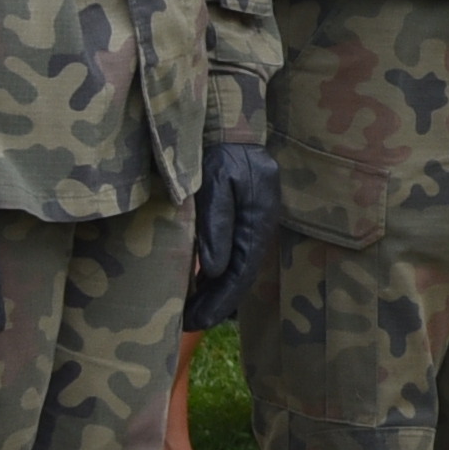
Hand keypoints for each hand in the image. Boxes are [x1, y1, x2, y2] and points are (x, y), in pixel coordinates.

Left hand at [185, 135, 279, 332]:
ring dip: (215, 292)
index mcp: (258, 219)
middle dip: (216, 304)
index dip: (220, 301)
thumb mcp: (215, 184)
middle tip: (187, 325)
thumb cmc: (219, 151)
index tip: (196, 322)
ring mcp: (254, 221)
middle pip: (241, 275)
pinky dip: (215, 274)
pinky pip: (233, 253)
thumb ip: (216, 225)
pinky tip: (198, 284)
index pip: (241, 271)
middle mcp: (260, 225)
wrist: (229, 123)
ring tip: (190, 313)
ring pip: (237, 267)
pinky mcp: (244, 217)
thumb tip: (213, 270)